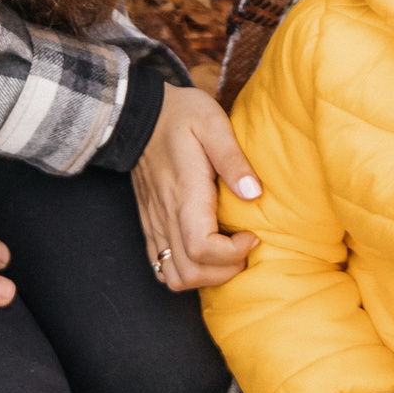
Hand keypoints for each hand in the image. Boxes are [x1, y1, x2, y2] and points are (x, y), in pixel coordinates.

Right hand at [131, 83, 259, 290]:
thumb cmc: (180, 115)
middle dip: (225, 271)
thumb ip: (233, 159)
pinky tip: (206, 254)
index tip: (252, 234)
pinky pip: (162, 267)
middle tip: (244, 246)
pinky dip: (187, 272)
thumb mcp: (212, 123)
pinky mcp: (150, 225)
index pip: (202, 248)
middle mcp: (166, 215)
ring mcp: (155, 223)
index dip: (232, 254)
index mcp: (184, 194)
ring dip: (206, 277)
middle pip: (190, 272)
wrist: (138, 115)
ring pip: (175, 277)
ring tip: (227, 253)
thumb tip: (255, 194)